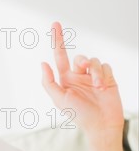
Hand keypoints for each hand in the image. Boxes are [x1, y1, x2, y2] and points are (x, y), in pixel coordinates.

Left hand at [41, 22, 123, 141]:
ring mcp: (93, 77)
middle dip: (82, 60)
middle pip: (79, 57)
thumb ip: (49, 82)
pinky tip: (103, 87)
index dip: (57, 41)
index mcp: (66, 80)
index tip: (55, 25)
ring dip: (95, 72)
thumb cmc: (79, 115)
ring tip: (97, 87)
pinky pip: (106, 66)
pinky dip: (104, 74)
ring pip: (93, 61)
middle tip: (83, 68)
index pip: (60, 56)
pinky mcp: (107, 78)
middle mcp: (79, 76)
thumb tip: (42, 64)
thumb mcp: (60, 100)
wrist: (101, 125)